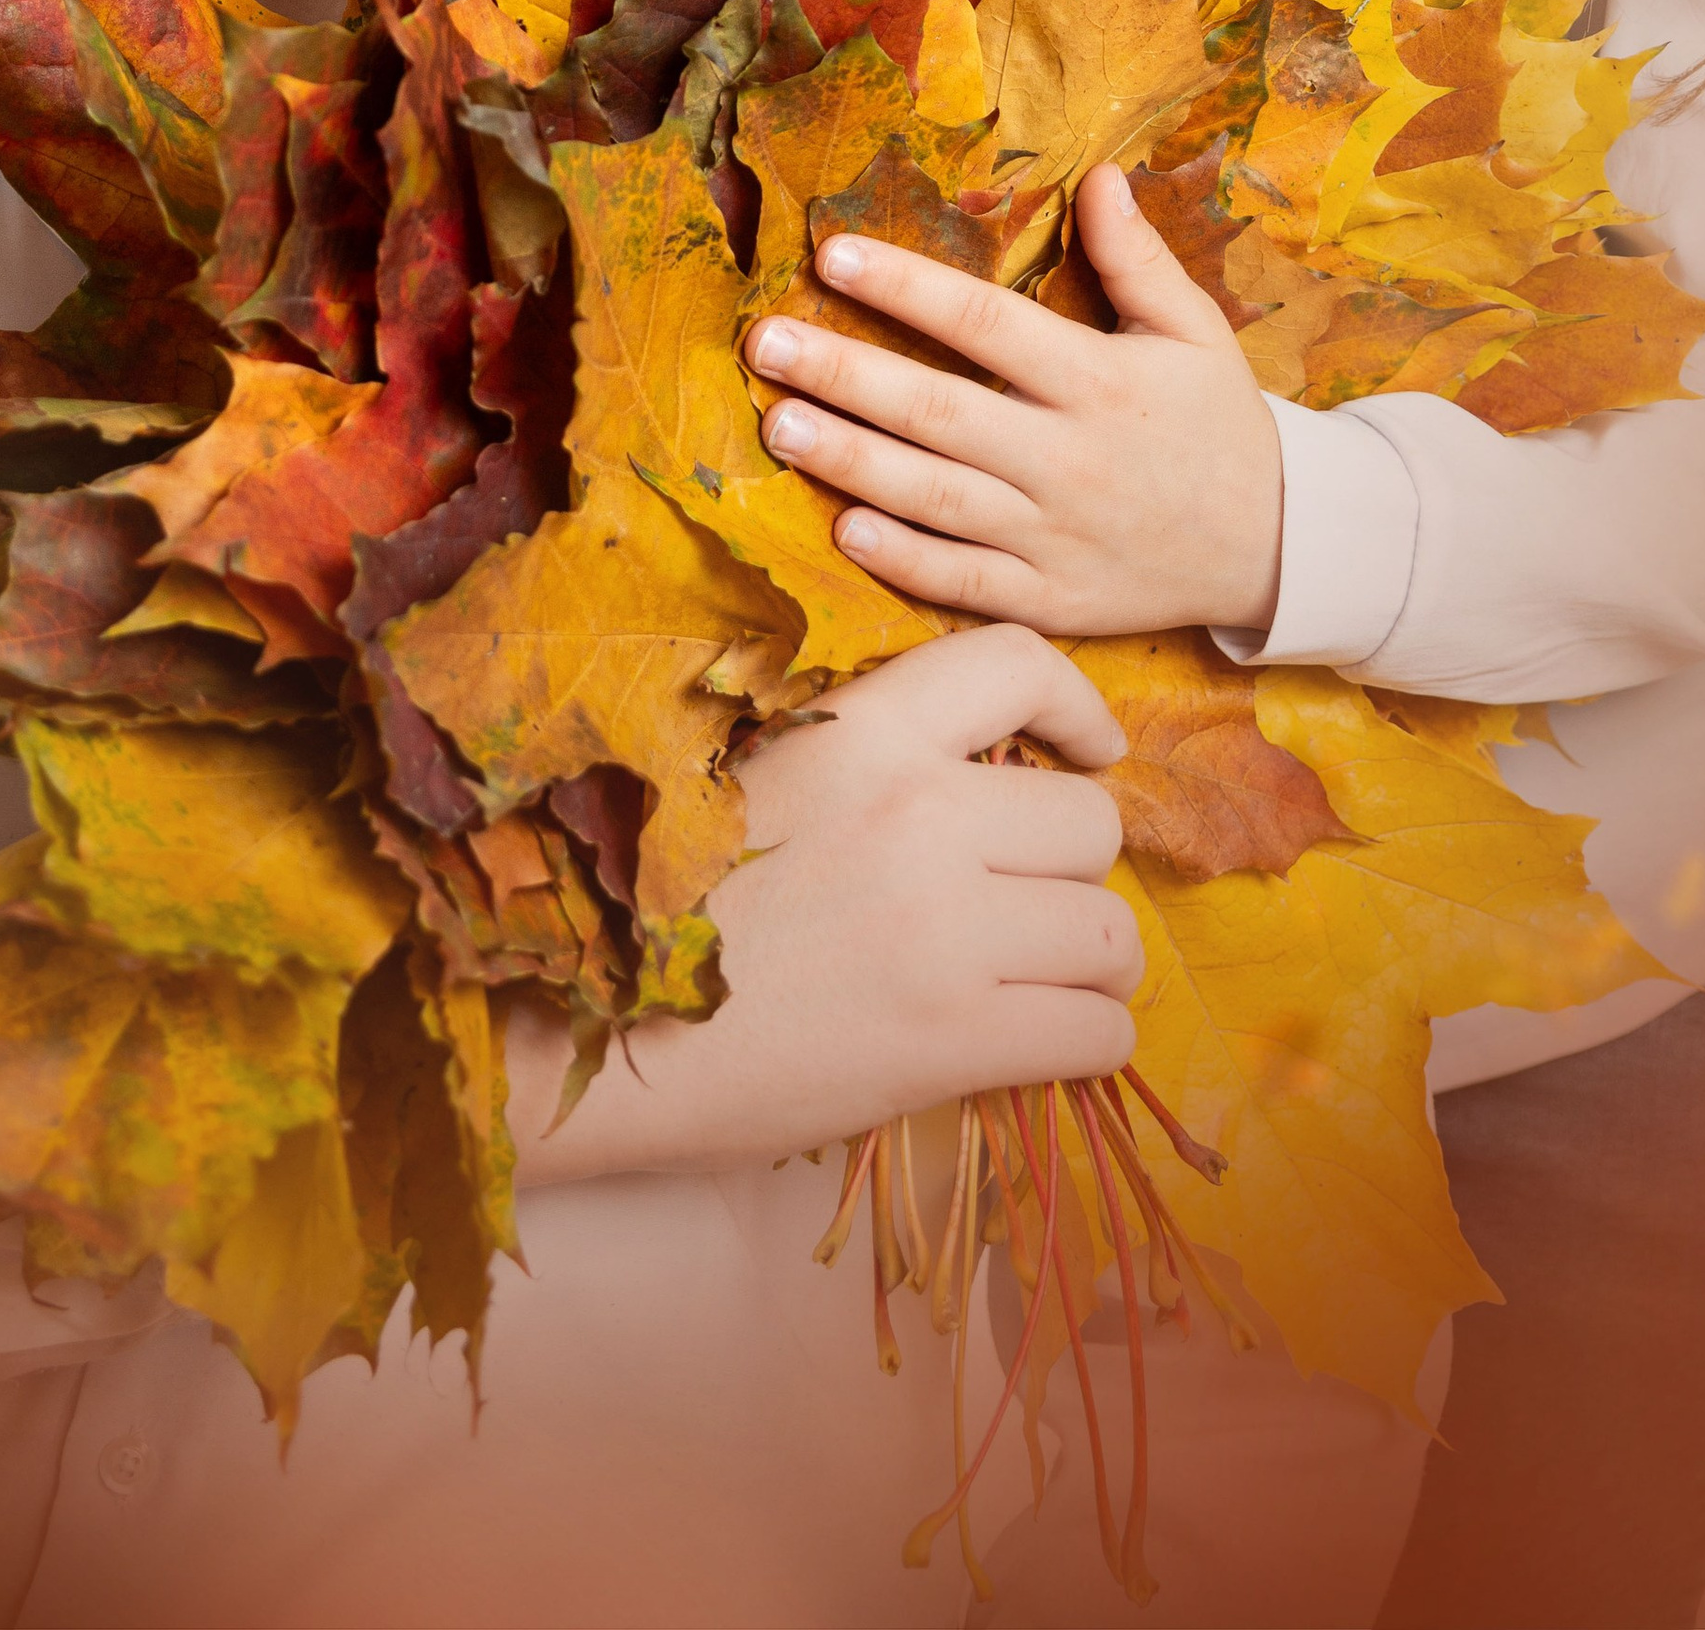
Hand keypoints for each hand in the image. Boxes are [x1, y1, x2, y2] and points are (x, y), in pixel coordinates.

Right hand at [510, 627, 1138, 1184]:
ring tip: (1037, 980)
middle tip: (1022, 903)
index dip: (1077, 705)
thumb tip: (984, 774)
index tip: (1087, 751)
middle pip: (1090, 822)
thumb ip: (871, 760)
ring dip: (1087, 962)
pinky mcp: (953, 1039)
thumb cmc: (664, 904)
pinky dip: (1084, 1042)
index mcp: (861, 731)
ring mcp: (943, 929)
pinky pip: (1098, 1033)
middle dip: (1070, 868)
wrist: (593, 1032)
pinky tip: (1033, 1044)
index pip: (1018, 660)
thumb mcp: (762, 776)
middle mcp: (920, 813)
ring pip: (1111, 933)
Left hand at [745, 163, 1284, 640]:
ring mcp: (1056, 536)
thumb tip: (1098, 175)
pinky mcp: (1050, 600)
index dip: (905, 288)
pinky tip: (844, 528)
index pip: (986, 323)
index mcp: (1101, 381)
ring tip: (777, 425)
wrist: (1277, 548)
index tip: (832, 253)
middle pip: (940, 413)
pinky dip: (905, 560)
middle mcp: (1070, 458)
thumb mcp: (1194, 332)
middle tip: (766, 344)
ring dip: (851, 462)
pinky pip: (965, 582)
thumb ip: (1139, 258)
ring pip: (937, 498)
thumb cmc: (1220, 426)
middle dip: (846, 375)